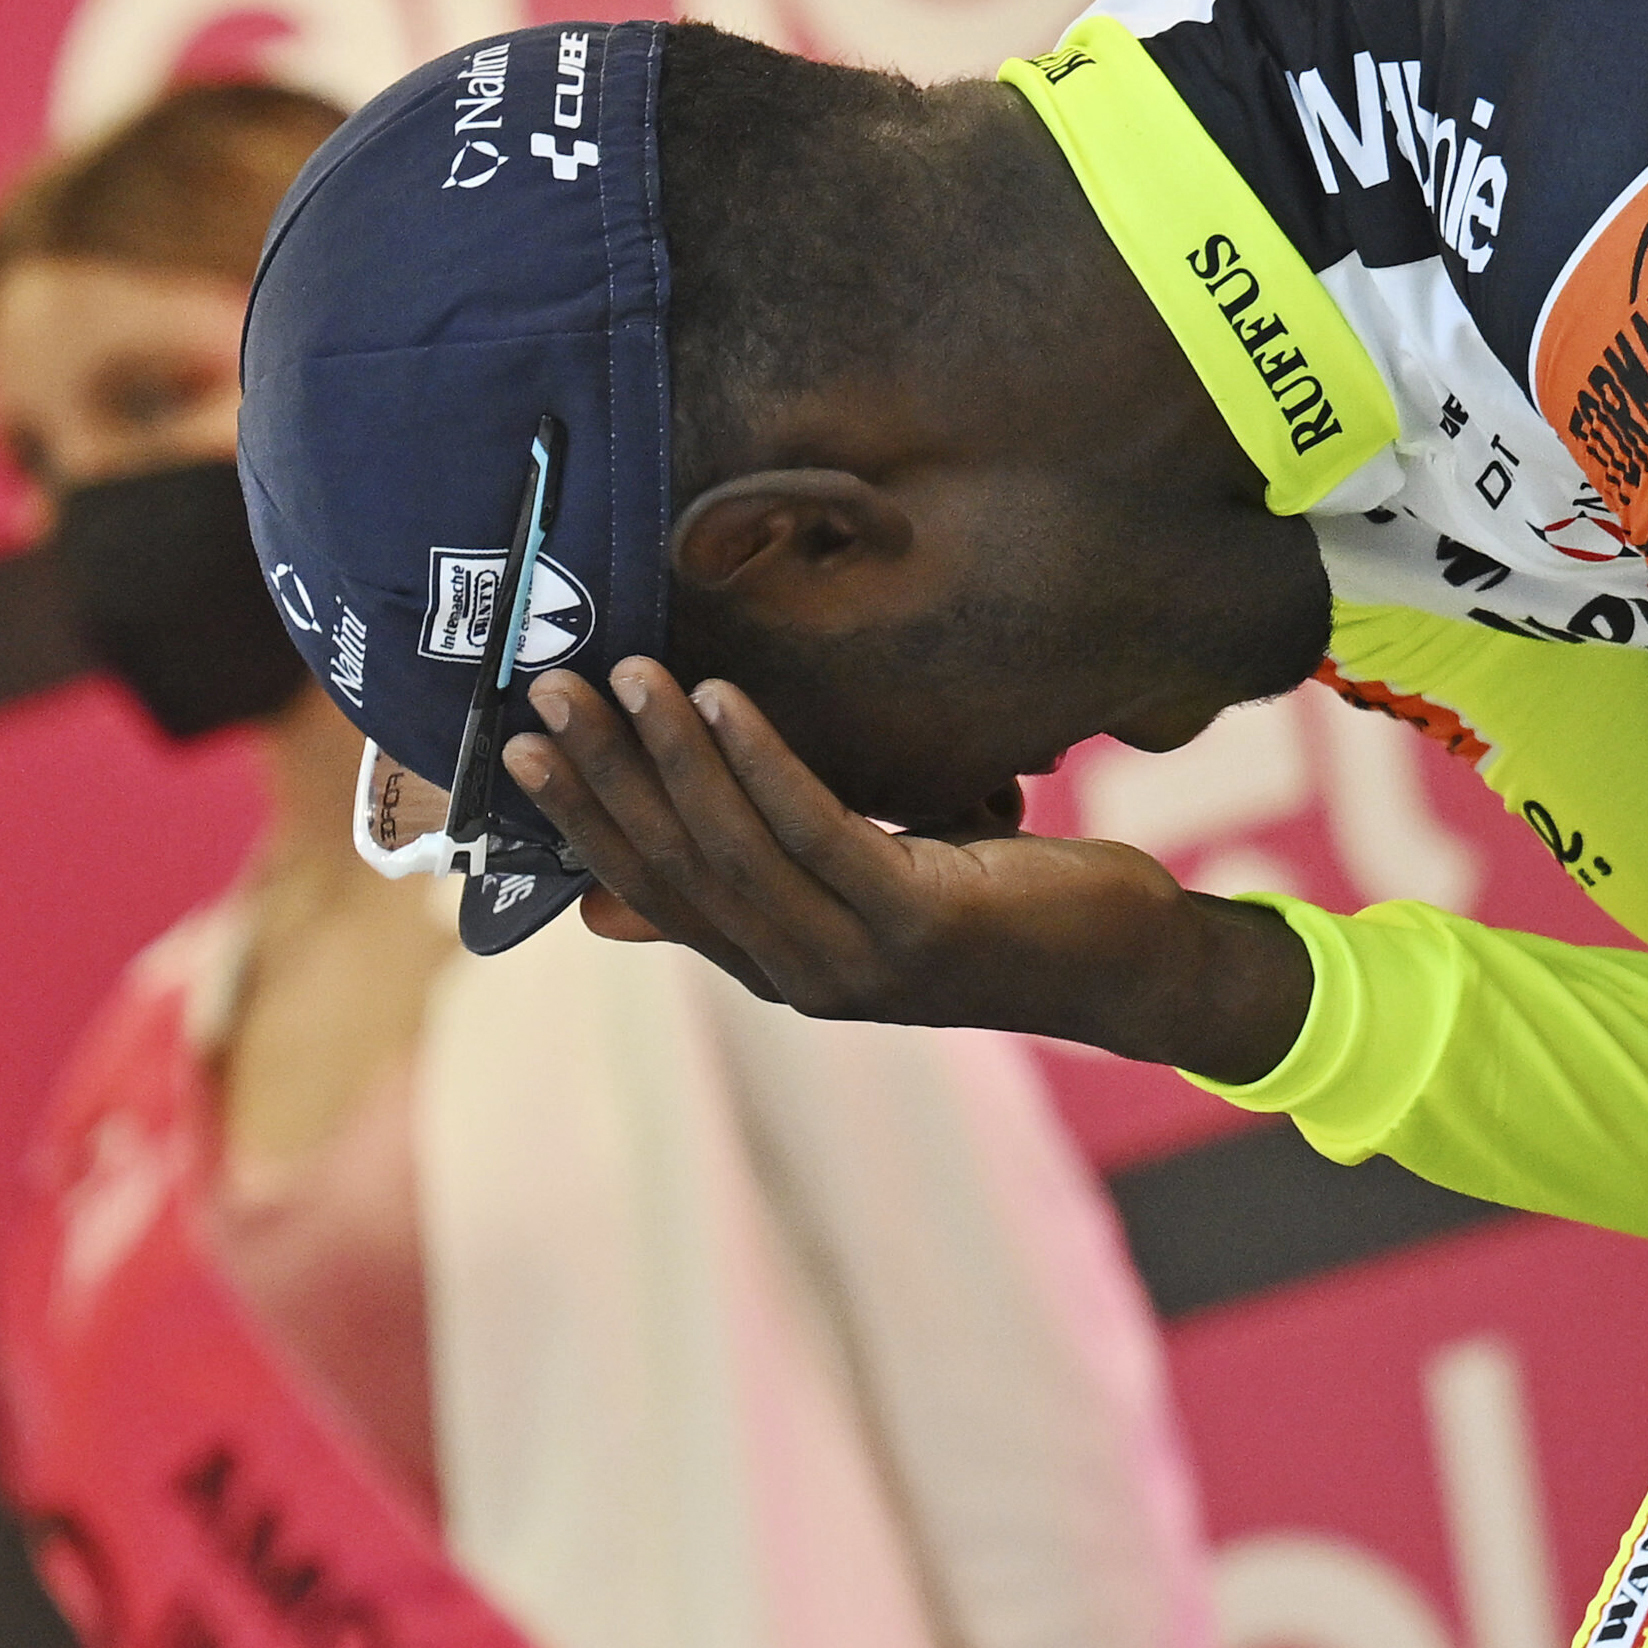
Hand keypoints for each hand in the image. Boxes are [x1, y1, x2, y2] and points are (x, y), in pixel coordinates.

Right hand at [502, 661, 1314, 1077]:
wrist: (1130, 965)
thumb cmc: (1001, 911)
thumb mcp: (862, 895)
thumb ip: (753, 888)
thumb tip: (605, 908)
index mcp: (778, 966)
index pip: (650, 893)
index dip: (580, 821)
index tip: (518, 746)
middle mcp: (803, 975)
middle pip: (675, 865)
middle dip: (604, 772)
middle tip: (548, 687)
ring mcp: (858, 958)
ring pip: (733, 846)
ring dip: (669, 752)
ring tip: (626, 672)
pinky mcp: (919, 923)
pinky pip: (818, 828)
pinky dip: (761, 760)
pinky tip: (723, 698)